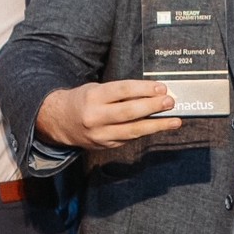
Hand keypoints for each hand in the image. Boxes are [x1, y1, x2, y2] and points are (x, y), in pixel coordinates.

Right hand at [35, 80, 182, 150]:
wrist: (59, 122)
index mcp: (93, 97)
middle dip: (153, 107)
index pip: (122, 91)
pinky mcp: (105, 145)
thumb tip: (151, 94)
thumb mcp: (96, 89)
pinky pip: (129, 138)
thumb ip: (120, 93)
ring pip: (133, 131)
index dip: (144, 89)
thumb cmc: (83, 100)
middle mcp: (95, 117)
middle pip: (129, 112)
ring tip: (174, 121)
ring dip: (156, 125)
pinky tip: (158, 127)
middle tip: (170, 102)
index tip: (161, 88)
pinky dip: (145, 132)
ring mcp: (100, 134)